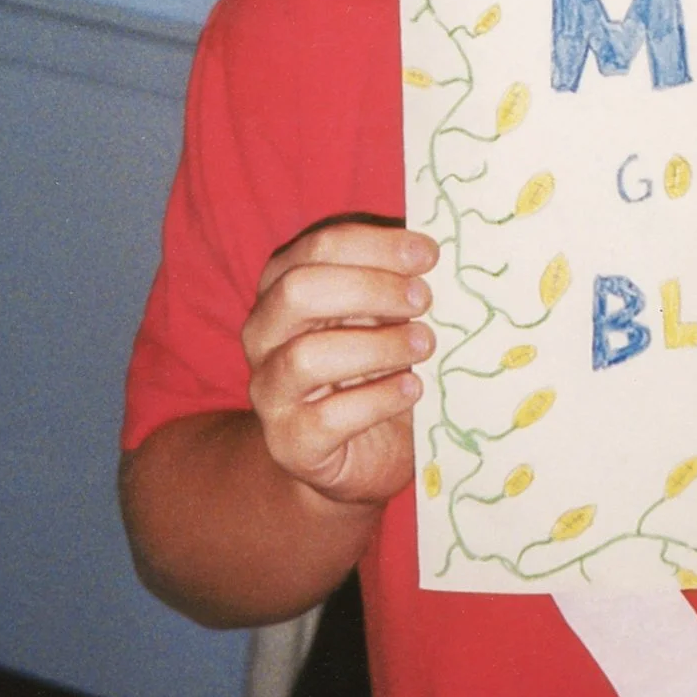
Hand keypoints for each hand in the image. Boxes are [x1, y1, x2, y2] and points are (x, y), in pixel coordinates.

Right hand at [242, 217, 438, 507]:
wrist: (359, 451)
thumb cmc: (376, 365)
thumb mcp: (384, 314)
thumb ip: (396, 279)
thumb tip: (432, 248)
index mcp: (284, 285)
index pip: (319, 248)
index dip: (375, 245)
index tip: (428, 254)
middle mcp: (264, 333)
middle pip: (298, 292)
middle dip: (369, 288)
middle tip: (424, 299)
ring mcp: (269, 390)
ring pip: (306, 357)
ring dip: (377, 346)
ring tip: (425, 344)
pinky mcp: (289, 442)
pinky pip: (327, 418)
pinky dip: (379, 399)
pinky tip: (413, 388)